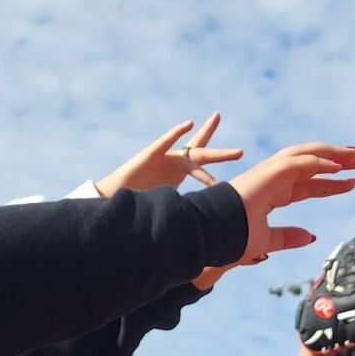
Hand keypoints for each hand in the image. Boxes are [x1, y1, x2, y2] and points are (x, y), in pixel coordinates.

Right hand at [96, 114, 242, 197]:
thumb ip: (183, 210)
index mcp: (178, 172)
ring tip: (227, 153)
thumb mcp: (166, 206)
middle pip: (202, 154)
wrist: (114, 198)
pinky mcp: (149, 154)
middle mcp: (174, 162)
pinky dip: (176, 133)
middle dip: (221, 154)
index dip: (218, 161)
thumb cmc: (138, 201)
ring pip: (190, 153)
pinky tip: (188, 125)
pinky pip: (164, 142)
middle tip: (240, 153)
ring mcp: (163, 157)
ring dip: (209, 152)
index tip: (237, 161)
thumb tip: (199, 230)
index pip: (202, 164)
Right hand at [216, 142, 354, 273]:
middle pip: (312, 163)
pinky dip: (321, 162)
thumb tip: (311, 237)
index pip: (309, 183)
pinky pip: (300, 163)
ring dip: (335, 154)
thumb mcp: (267, 241)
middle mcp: (273, 178)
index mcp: (273, 192)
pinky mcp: (269, 173)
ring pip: (308, 155)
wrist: (212, 236)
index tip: (354, 182)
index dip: (331, 182)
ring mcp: (270, 172)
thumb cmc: (232, 239)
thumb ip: (288, 237)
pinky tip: (340, 165)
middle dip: (339, 160)